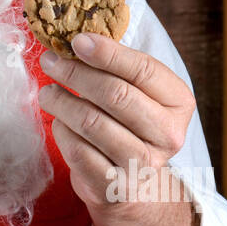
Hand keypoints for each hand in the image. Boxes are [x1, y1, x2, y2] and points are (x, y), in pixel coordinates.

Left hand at [37, 32, 198, 225]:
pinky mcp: (115, 187)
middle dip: (75, 73)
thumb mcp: (138, 92)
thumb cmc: (130, 124)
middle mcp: (168, 135)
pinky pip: (77, 151)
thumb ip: (116, 66)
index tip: (75, 41)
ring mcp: (143, 164)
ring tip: (47, 92)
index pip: (143, 69)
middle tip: (49, 62)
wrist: (134, 186)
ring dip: (61, 102)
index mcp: (178, 102)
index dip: (106, 53)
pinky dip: (61, 132)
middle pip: (115, 95)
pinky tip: (59, 122)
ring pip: (92, 122)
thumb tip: (75, 38)